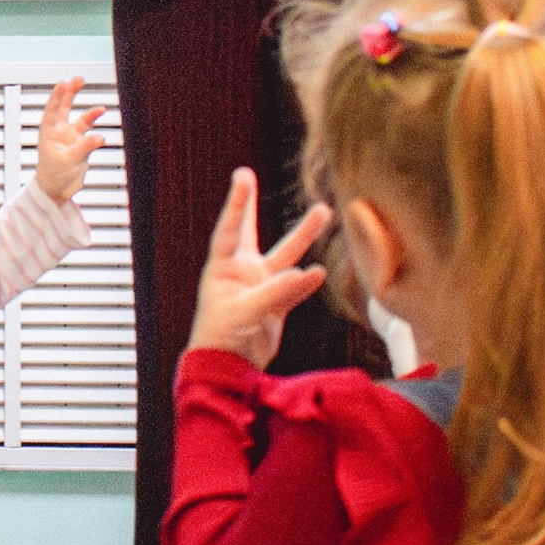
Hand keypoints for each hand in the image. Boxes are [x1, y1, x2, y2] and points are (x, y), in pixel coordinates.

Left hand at [34, 76, 107, 205]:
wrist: (58, 191)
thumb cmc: (53, 176)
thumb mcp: (67, 161)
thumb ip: (84, 148)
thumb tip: (99, 137)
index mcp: (48, 132)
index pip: (52, 109)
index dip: (57, 95)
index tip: (63, 83)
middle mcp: (59, 132)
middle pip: (64, 108)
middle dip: (70, 93)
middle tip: (78, 79)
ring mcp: (71, 138)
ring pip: (80, 120)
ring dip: (90, 113)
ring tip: (101, 109)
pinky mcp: (81, 146)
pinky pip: (90, 134)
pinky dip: (96, 131)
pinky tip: (103, 133)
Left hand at [188, 170, 332, 370]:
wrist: (228, 369)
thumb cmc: (222, 338)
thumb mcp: (244, 313)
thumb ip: (275, 293)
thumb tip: (308, 272)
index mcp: (224, 269)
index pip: (230, 229)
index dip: (239, 203)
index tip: (243, 175)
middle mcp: (242, 272)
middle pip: (254, 233)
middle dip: (255, 207)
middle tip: (251, 174)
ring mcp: (260, 287)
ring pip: (285, 257)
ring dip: (302, 236)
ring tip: (323, 211)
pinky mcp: (276, 305)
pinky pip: (295, 289)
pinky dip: (306, 282)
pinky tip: (318, 272)